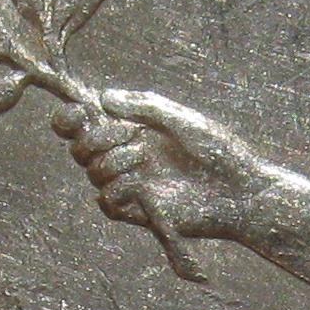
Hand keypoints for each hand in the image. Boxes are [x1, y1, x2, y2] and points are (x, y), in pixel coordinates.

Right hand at [53, 88, 262, 242]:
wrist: (239, 193)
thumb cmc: (217, 151)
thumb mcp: (181, 119)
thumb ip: (143, 106)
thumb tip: (101, 97)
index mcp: (134, 130)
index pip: (86, 124)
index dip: (71, 118)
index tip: (78, 112)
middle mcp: (128, 156)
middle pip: (81, 148)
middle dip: (94, 138)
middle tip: (129, 134)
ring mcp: (132, 184)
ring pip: (93, 173)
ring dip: (112, 162)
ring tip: (143, 158)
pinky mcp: (138, 212)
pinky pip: (107, 202)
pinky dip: (118, 191)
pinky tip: (141, 186)